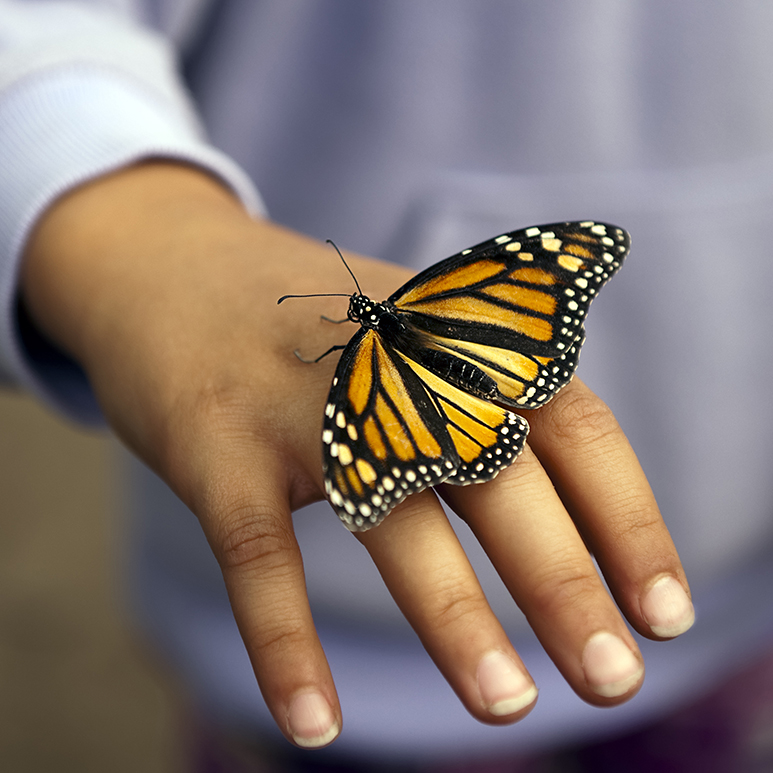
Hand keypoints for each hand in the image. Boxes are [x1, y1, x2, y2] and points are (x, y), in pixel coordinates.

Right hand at [22, 162, 692, 747]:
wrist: (172, 268)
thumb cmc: (311, 333)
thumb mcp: (408, 337)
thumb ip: (477, 407)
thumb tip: (564, 526)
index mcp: (450, 340)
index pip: (570, 425)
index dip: (627, 520)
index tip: (663, 613)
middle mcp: (389, 368)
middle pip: (498, 478)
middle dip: (562, 583)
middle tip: (614, 680)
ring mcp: (300, 407)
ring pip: (392, 519)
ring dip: (455, 621)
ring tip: (508, 708)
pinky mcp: (216, 446)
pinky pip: (260, 555)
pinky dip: (286, 642)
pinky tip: (313, 724)